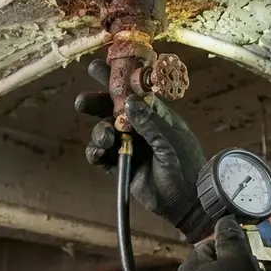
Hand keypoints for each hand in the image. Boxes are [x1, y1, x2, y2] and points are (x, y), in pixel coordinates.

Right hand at [74, 58, 212, 242]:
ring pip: (104, 132)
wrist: (188, 201)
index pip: (132, 91)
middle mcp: (140, 127)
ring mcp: (129, 147)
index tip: (96, 68)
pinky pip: (102, 156)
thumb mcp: (171, 141)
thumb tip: (129, 101)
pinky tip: (98, 153)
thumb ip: (150, 122)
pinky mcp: (121, 167)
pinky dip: (96, 153)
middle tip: (82, 103)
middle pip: (111, 109)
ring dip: (99, 132)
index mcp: (155, 115)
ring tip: (106, 137)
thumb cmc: (187, 165)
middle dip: (95, 104)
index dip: (115, 79)